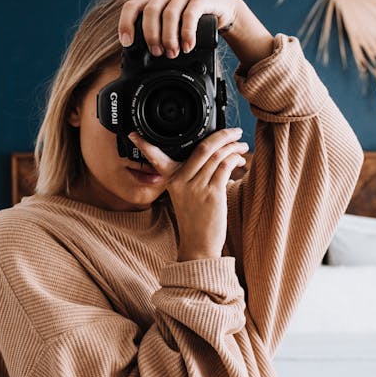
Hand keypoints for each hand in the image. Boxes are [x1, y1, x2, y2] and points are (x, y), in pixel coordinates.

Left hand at [118, 0, 238, 57]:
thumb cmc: (192, 15)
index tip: (127, 43)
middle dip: (151, 35)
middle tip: (157, 53)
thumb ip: (157, 31)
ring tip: (172, 53)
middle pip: (150, 11)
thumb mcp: (171, 22)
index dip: (126, 24)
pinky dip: (187, 33)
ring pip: (169, 14)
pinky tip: (187, 46)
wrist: (221, 5)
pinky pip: (190, 15)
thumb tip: (143, 59)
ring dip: (169, 37)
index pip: (132, 6)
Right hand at [128, 127, 248, 260]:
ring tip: (241, 146)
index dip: (145, 144)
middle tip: (234, 131)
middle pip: (202, 147)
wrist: (199, 245)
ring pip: (216, 155)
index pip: (156, 157)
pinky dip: (235, 159)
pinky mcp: (212, 194)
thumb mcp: (185, 195)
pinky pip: (224, 166)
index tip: (134, 133)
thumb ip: (192, 175)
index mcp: (171, 180)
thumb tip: (213, 154)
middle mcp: (181, 181)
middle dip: (222, 134)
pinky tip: (239, 159)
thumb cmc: (195, 220)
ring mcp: (196, 187)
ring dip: (233, 147)